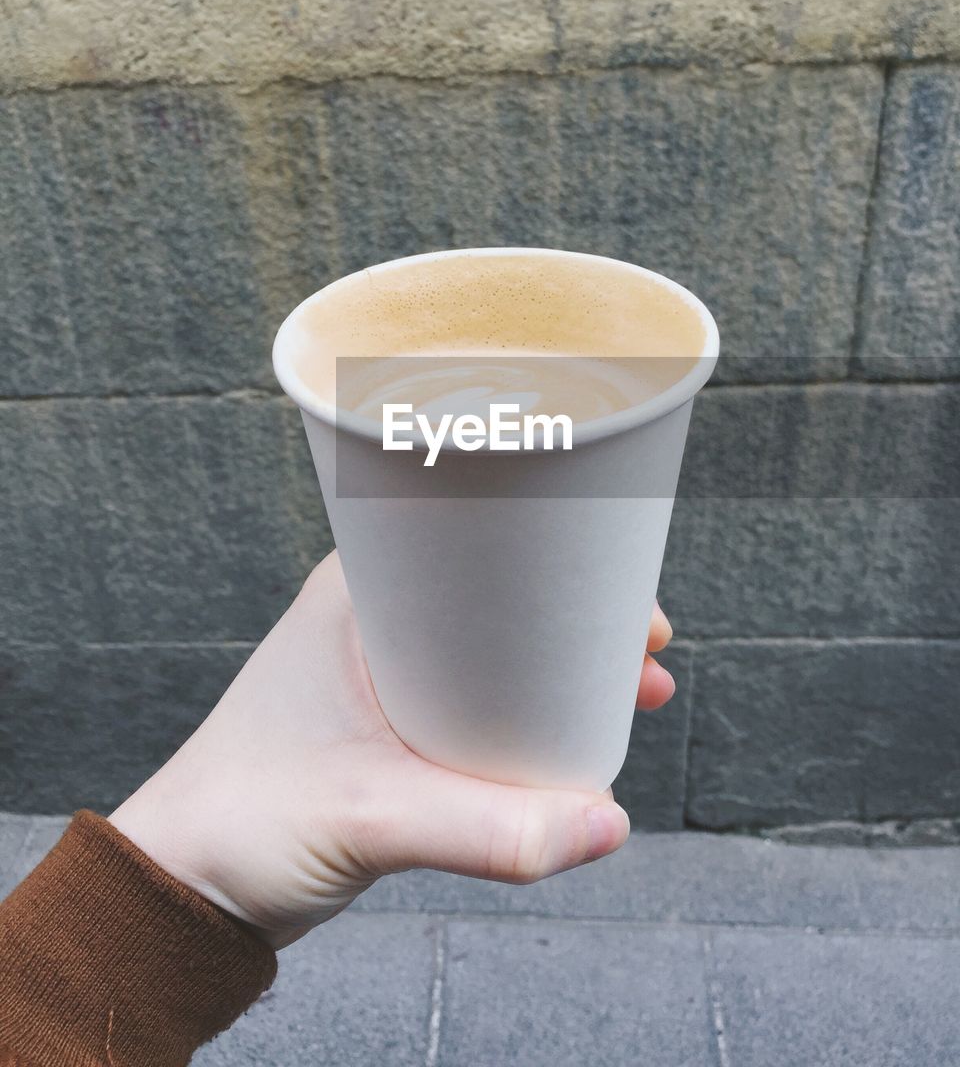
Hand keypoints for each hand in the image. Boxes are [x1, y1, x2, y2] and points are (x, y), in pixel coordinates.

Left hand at [111, 553, 674, 948]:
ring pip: (498, 648)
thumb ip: (486, 829)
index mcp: (361, 591)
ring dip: (562, 668)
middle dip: (581, 621)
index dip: (569, 564)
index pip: (481, 543)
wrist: (185, 884)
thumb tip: (604, 825)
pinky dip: (530, 709)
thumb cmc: (243, 822)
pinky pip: (481, 696)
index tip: (631, 602)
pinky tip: (568, 739)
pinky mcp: (390, 721)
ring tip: (629, 697)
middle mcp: (376, 616)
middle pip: (503, 594)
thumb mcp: (371, 815)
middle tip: (646, 655)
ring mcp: (384, 669)